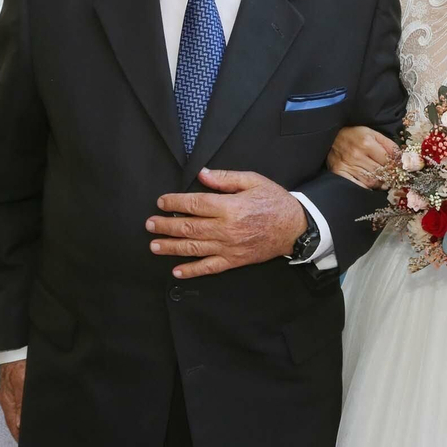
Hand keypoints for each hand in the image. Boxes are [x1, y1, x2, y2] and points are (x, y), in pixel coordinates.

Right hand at [0, 360, 25, 441]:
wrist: (14, 348)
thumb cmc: (18, 363)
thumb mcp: (22, 383)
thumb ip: (20, 403)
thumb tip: (19, 423)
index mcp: (7, 401)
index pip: (12, 424)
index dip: (18, 435)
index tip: (25, 445)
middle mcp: (6, 399)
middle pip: (13, 420)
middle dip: (20, 431)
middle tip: (31, 439)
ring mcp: (8, 394)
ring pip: (15, 412)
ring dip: (22, 422)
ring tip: (31, 429)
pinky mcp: (12, 388)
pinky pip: (17, 404)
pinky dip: (22, 412)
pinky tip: (28, 413)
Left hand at [147, 168, 307, 278]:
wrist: (296, 228)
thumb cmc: (275, 201)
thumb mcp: (253, 181)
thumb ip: (225, 179)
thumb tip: (202, 174)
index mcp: (230, 207)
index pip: (194, 204)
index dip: (175, 203)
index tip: (161, 202)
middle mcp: (226, 229)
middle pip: (189, 227)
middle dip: (166, 225)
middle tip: (150, 224)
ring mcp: (229, 247)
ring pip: (194, 248)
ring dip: (171, 247)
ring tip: (154, 245)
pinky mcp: (234, 261)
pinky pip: (209, 267)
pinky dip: (192, 271)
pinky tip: (177, 272)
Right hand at [327, 126, 399, 188]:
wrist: (332, 136)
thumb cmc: (354, 135)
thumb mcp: (372, 133)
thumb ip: (387, 144)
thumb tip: (400, 157)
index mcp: (366, 143)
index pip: (387, 161)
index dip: (395, 167)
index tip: (398, 170)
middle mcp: (357, 155)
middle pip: (380, 172)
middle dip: (388, 176)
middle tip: (392, 177)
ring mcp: (347, 165)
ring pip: (370, 181)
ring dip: (379, 183)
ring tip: (382, 181)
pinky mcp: (340, 172)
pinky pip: (357, 186)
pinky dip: (366, 188)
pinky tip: (370, 185)